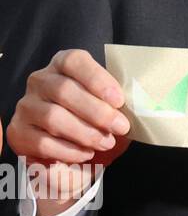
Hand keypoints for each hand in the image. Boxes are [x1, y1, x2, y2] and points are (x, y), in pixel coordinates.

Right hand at [5, 49, 129, 215]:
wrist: (71, 148)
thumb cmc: (96, 118)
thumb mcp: (109, 104)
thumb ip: (119, 100)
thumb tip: (142, 103)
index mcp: (63, 64)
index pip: (74, 61)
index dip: (97, 79)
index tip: (119, 100)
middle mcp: (40, 80)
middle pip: (65, 91)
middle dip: (97, 112)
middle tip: (121, 127)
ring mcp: (26, 105)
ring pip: (53, 117)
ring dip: (85, 132)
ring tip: (106, 142)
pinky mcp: (18, 131)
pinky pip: (42, 142)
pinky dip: (69, 150)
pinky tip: (86, 154)